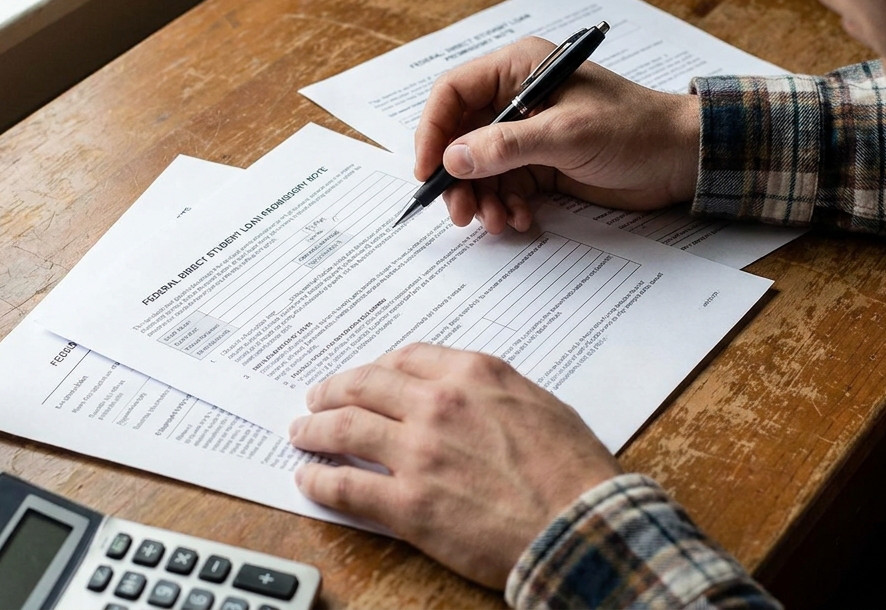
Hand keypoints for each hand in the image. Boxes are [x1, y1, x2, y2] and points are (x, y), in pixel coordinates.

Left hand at [288, 344, 622, 588]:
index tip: (364, 377)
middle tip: (316, 398)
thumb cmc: (574, 471)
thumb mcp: (540, 403)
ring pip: (344, 428)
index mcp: (472, 374)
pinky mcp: (408, 504)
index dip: (376, 368)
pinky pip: (346, 486)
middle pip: (364, 386)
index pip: (405, 359)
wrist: (583, 525)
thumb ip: (494, 391)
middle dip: (333, 391)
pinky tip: (309, 479)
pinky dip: (320, 480)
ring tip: (302, 433)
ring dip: (315, 428)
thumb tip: (468, 395)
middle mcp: (438, 404)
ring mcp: (419, 452)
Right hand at [416, 37, 701, 233]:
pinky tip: (520, 219)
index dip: (433, 131)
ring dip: (481, 197)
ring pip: (480, 167)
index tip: (428, 171)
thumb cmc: (633, 129)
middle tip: (459, 212)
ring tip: (495, 222)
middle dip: (457, 176)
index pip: (453, 92)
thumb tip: (454, 158)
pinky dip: (505, 205)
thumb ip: (507, 146)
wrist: (679, 158)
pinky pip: (505, 185)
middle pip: (461, 135)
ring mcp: (528, 132)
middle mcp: (517, 97)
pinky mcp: (541, 162)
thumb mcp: (566, 134)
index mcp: (519, 69)